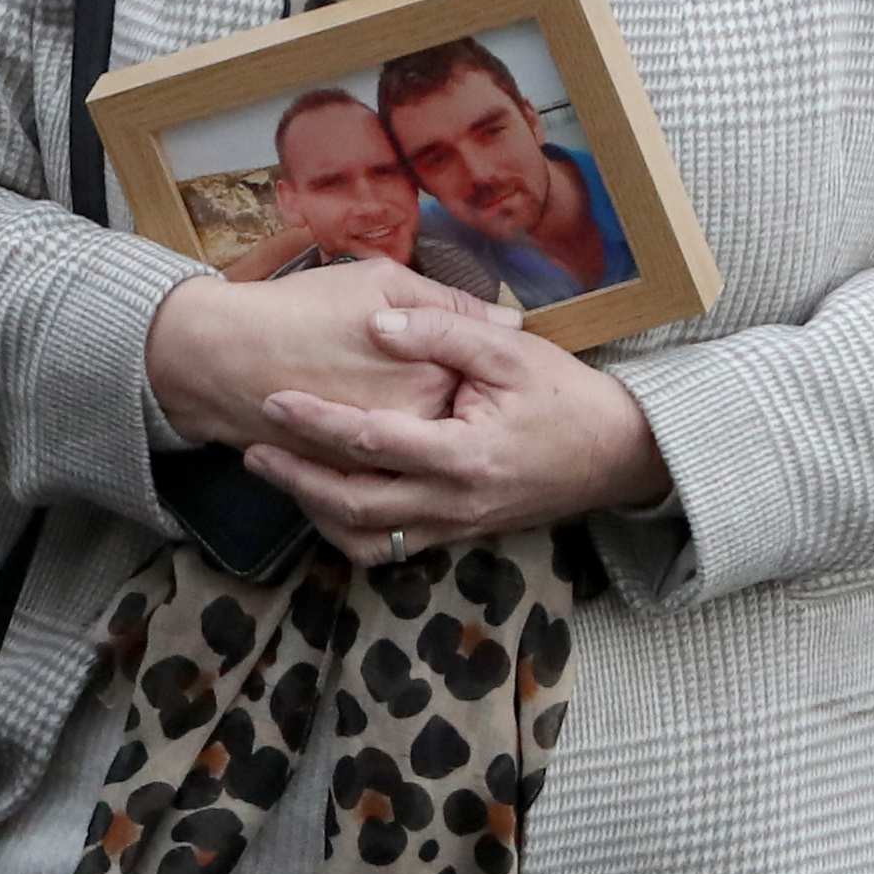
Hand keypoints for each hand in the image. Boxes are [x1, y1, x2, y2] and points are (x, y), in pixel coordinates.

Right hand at [145, 260, 512, 459]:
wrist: (223, 355)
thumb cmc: (303, 307)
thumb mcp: (382, 280)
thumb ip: (449, 305)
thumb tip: (512, 321)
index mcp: (430, 383)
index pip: (482, 386)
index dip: (481, 373)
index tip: (479, 361)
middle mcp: (409, 433)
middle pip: (456, 434)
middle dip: (464, 417)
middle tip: (447, 394)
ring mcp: (376, 468)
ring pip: (422, 477)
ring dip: (432, 467)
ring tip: (432, 441)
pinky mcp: (343, 487)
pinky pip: (377, 507)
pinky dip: (387, 493)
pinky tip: (386, 466)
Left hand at [242, 302, 671, 562]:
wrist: (620, 453)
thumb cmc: (566, 393)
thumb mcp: (511, 349)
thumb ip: (441, 333)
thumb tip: (376, 325)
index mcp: (464, 454)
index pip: (372, 441)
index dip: (317, 421)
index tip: (274, 399)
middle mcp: (455, 502)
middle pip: (355, 507)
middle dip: (297, 480)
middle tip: (253, 451)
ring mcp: (458, 527)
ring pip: (370, 540)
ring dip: (319, 513)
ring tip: (281, 478)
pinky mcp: (463, 535)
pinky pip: (395, 548)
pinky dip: (355, 531)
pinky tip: (331, 502)